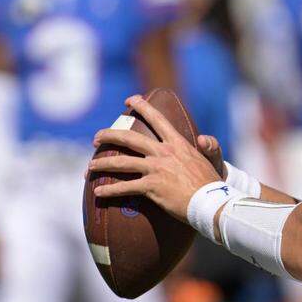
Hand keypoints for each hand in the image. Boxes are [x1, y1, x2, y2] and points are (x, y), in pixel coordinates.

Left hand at [89, 95, 221, 222]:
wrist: (211, 201)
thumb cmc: (211, 183)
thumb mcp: (211, 159)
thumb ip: (208, 146)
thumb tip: (203, 138)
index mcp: (177, 143)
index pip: (157, 119)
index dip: (142, 106)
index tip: (130, 100)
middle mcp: (163, 152)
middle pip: (129, 138)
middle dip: (109, 135)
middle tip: (96, 138)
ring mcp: (156, 169)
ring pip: (122, 162)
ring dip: (102, 164)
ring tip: (89, 168)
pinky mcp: (152, 187)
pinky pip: (125, 187)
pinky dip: (109, 191)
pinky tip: (98, 193)